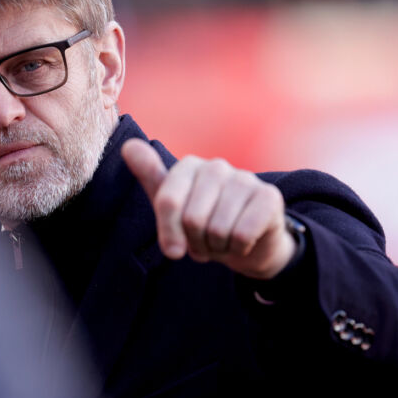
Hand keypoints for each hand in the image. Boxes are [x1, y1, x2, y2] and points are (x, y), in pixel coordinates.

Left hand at [120, 139, 296, 279]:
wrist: (248, 242)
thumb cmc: (204, 221)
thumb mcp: (173, 204)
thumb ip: (150, 177)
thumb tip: (128, 147)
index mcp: (189, 165)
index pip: (168, 202)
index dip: (169, 233)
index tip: (173, 250)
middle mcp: (217, 166)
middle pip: (193, 220)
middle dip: (196, 242)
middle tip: (204, 242)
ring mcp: (246, 179)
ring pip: (218, 230)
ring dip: (218, 248)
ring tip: (222, 241)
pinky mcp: (269, 196)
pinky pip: (242, 235)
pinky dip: (239, 248)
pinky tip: (243, 241)